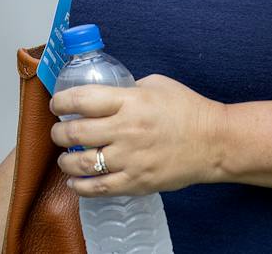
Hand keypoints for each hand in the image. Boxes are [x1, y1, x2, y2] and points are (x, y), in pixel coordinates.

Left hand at [49, 76, 225, 196]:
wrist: (215, 142)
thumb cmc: (186, 109)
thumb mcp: (153, 84)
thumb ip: (125, 89)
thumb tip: (101, 95)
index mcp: (129, 101)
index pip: (81, 99)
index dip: (60, 102)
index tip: (57, 104)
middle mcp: (126, 130)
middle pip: (75, 132)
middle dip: (58, 132)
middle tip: (59, 131)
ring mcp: (131, 159)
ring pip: (82, 162)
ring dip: (65, 160)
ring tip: (64, 157)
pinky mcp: (138, 182)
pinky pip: (100, 188)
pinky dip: (81, 186)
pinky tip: (74, 181)